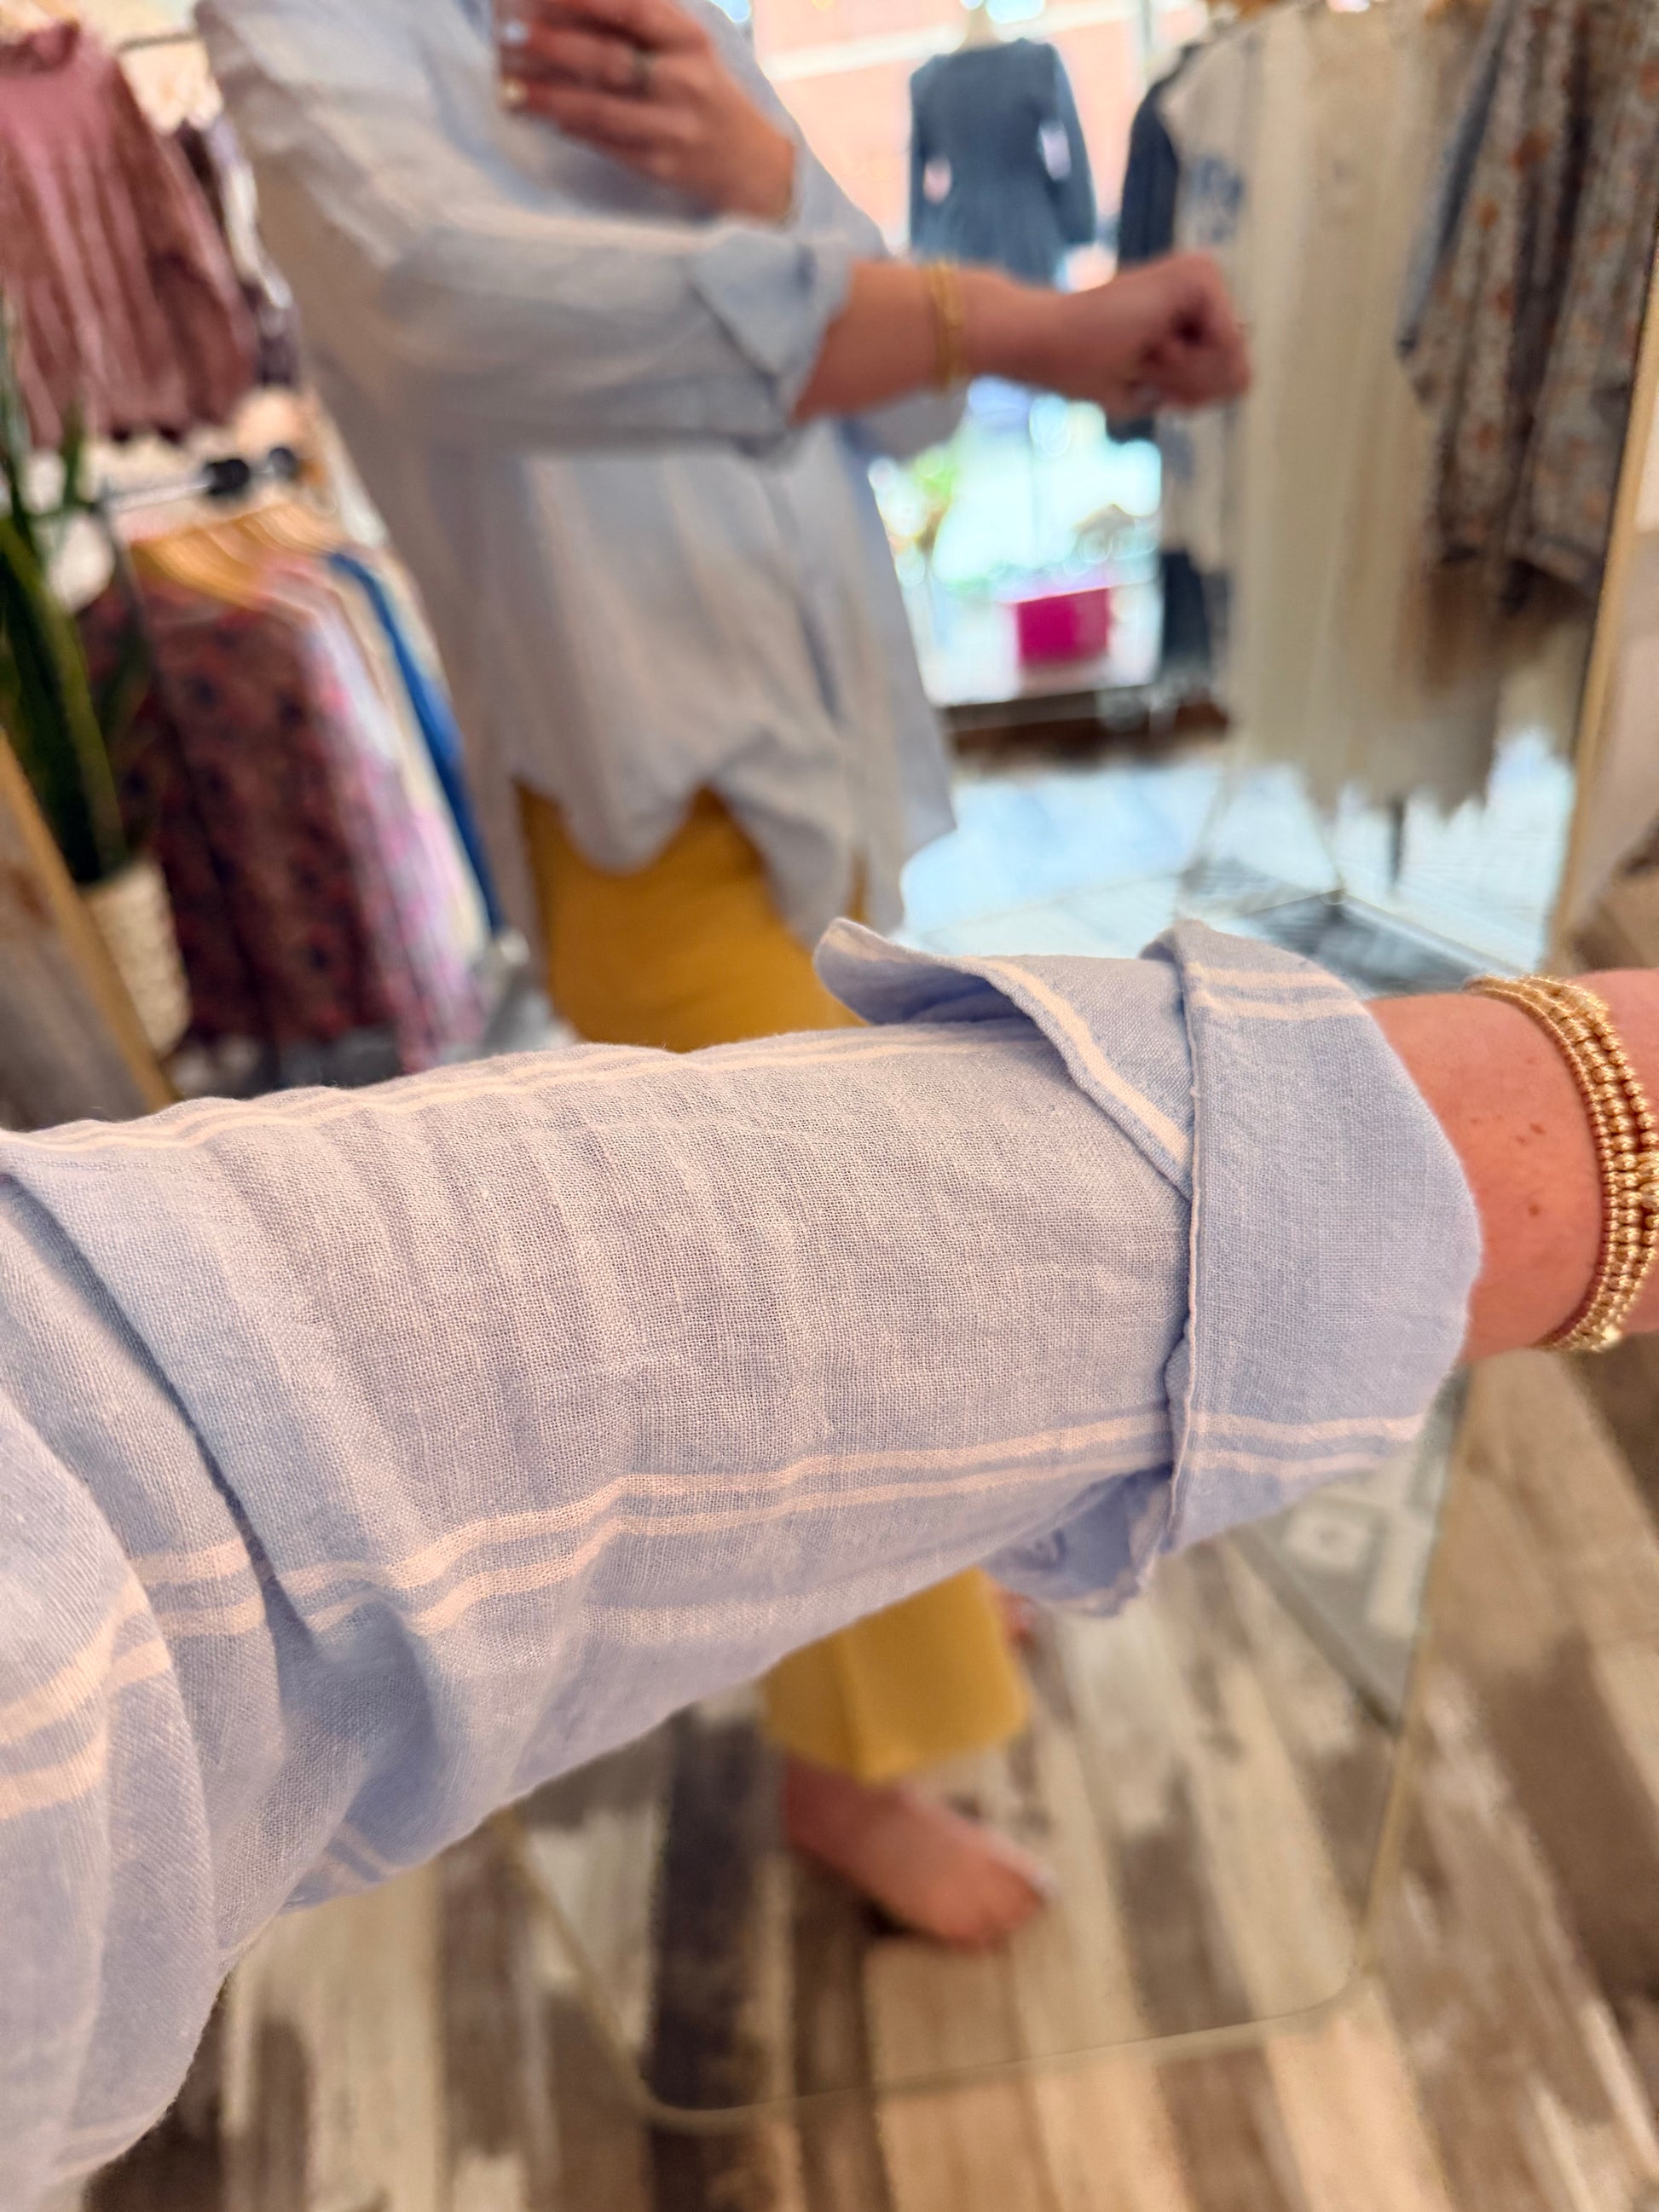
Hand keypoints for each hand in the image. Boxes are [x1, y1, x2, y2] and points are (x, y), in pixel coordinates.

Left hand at [499, 0, 797, 223]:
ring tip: (509, 83)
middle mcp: (686, 82)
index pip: (633, 9)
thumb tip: (579, 4)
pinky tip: (539, 112)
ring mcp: (674, 128)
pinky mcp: (661, 165)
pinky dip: (568, 126)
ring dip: (548, 94)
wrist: (751, 163)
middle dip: (554, 44)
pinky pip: (605, 143)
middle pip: (610, 59)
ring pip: (600, 108)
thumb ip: (642, 20)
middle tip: (510, 32)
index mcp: (691, 40)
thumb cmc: (706, 92)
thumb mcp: (688, 45)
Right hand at [977, 253, 1250, 413]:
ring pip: (1233, 362)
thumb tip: (1246, 376)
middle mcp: (1206, 292)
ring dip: (1181, 375)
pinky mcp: (1199, 274)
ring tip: (1140, 349)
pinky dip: (1183, 360)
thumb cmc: (1086, 369)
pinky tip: (1149, 340)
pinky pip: (1225, 345)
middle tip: (1140, 362)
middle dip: (1189, 387)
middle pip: (1239, 375)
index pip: (1232, 383)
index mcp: (1195, 319)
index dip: (1190, 398)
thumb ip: (1207, 386)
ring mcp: (1204, 278)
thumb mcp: (1158, 392)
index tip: (1144, 379)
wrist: (1048, 341)